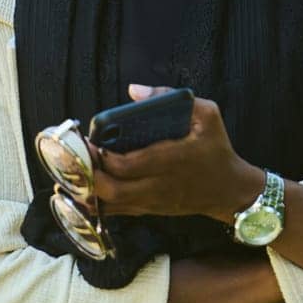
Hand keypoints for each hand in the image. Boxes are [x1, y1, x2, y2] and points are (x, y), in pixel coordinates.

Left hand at [93, 84, 264, 224]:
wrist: (229, 189)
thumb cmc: (217, 148)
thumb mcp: (208, 115)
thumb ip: (172, 97)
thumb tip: (133, 90)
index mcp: (174, 159)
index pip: (129, 164)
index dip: (103, 156)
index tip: (89, 141)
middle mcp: (160, 185)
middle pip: (112, 189)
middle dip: (89, 174)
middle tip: (76, 155)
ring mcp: (152, 202)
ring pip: (110, 204)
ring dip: (87, 189)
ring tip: (73, 170)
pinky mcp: (149, 210)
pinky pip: (115, 211)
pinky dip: (96, 202)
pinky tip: (83, 187)